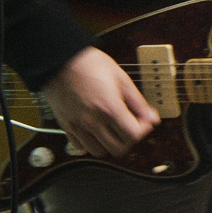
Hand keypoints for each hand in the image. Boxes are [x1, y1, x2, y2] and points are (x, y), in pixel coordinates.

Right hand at [41, 45, 159, 158]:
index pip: (133, 135)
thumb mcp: (121, 78)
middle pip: (118, 149)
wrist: (60, 60)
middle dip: (128, 140)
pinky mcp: (66, 126)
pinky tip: (95, 130)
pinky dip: (90, 143)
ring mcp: (77, 126)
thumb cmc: (89, 64)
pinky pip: (80, 147)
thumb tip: (152, 118)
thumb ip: (138, 102)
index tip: (144, 121)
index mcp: (109, 108)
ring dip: (109, 144)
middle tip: (130, 126)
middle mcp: (92, 121)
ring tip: (112, 129)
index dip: (144, 130)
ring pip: (98, 152)